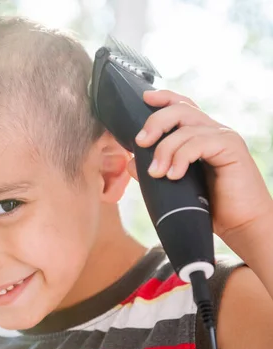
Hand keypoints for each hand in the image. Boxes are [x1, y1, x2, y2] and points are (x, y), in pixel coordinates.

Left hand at [126, 89, 272, 239]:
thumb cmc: (210, 206)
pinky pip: (198, 143)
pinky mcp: (232, 148)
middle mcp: (213, 131)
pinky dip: (181, 157)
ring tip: (157, 174)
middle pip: (180, 110)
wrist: (241, 225)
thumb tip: (132, 161)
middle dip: (155, 122)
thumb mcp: (176, 185)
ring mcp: (223, 138)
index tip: (144, 98)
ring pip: (186, 128)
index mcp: (200, 135)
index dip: (163, 98)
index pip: (182, 106)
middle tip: (140, 142)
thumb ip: (155, 170)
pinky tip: (174, 176)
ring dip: (164, 150)